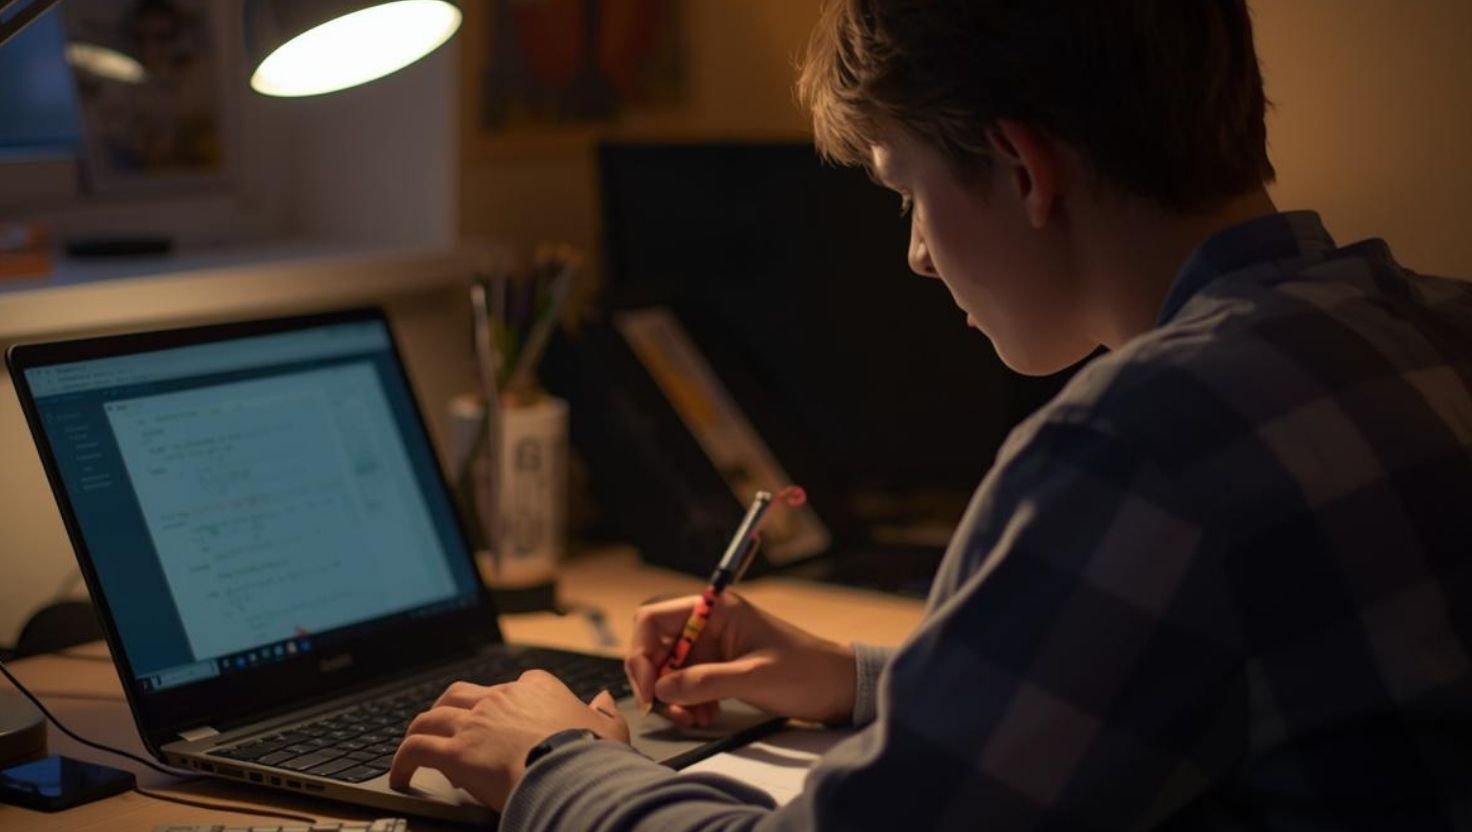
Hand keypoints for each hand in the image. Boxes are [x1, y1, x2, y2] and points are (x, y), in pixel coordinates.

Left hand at [388, 670, 628, 810]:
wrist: (571, 773)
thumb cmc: (592, 754)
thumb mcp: (611, 729)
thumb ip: (605, 712)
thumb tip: (604, 699)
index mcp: (537, 688)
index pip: (514, 686)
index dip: (504, 703)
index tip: (503, 720)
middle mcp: (501, 697)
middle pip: (461, 694)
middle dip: (449, 707)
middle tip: (445, 723)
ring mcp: (475, 722)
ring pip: (432, 716)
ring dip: (420, 729)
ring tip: (414, 745)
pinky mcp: (455, 751)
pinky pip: (416, 748)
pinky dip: (403, 759)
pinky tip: (402, 774)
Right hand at [626, 591, 855, 727]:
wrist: (839, 688)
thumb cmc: (805, 671)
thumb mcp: (755, 676)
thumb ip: (706, 681)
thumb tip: (661, 690)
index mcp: (715, 610)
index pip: (653, 620)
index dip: (640, 653)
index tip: (648, 689)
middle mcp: (708, 625)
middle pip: (656, 648)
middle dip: (656, 681)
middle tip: (669, 712)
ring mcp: (712, 648)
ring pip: (668, 671)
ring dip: (673, 698)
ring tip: (694, 719)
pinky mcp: (719, 670)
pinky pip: (686, 685)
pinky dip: (688, 704)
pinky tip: (706, 717)